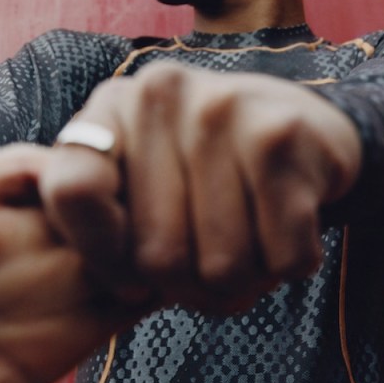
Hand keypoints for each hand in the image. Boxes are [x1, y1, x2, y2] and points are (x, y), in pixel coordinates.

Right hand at [0, 144, 149, 382]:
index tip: (163, 292)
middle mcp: (49, 273)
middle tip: (150, 242)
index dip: (176, 285)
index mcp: (62, 329)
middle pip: (144, 233)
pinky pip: (37, 164)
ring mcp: (12, 229)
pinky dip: (60, 170)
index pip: (153, 292)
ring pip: (102, 190)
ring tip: (100, 222)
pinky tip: (48, 201)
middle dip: (163, 232)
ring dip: (119, 194)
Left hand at [38, 62, 361, 312]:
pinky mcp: (281, 136)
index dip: (102, 255)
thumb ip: (102, 219)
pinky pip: (281, 257)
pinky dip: (290, 264)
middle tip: (213, 264)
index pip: (73, 193)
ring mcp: (222, 108)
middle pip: (156, 255)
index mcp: (112, 106)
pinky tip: (290, 230)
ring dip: (246, 281)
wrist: (310, 130)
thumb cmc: (211, 174)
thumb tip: (123, 284)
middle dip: (191, 287)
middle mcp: (160, 94)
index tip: (134, 273)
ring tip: (254, 244)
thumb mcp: (143, 180)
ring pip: (223, 267)